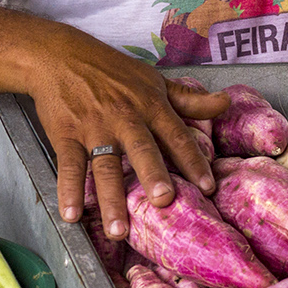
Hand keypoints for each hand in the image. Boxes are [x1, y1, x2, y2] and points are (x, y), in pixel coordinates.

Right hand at [26, 23, 228, 239]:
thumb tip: (226, 103)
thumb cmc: (112, 70)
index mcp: (149, 105)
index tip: (208, 186)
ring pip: (104, 166)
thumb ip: (189, 99)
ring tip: (118, 231)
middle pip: (141, 149)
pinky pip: (69, 166)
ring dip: (110, 199)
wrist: (61, 56)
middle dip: (152, 174)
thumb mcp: (154, 80)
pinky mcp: (66, 135)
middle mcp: (124, 118)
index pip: (176, 135)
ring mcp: (94, 128)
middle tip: (163, 200)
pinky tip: (72, 215)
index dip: (193, 161)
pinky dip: (69, 190)